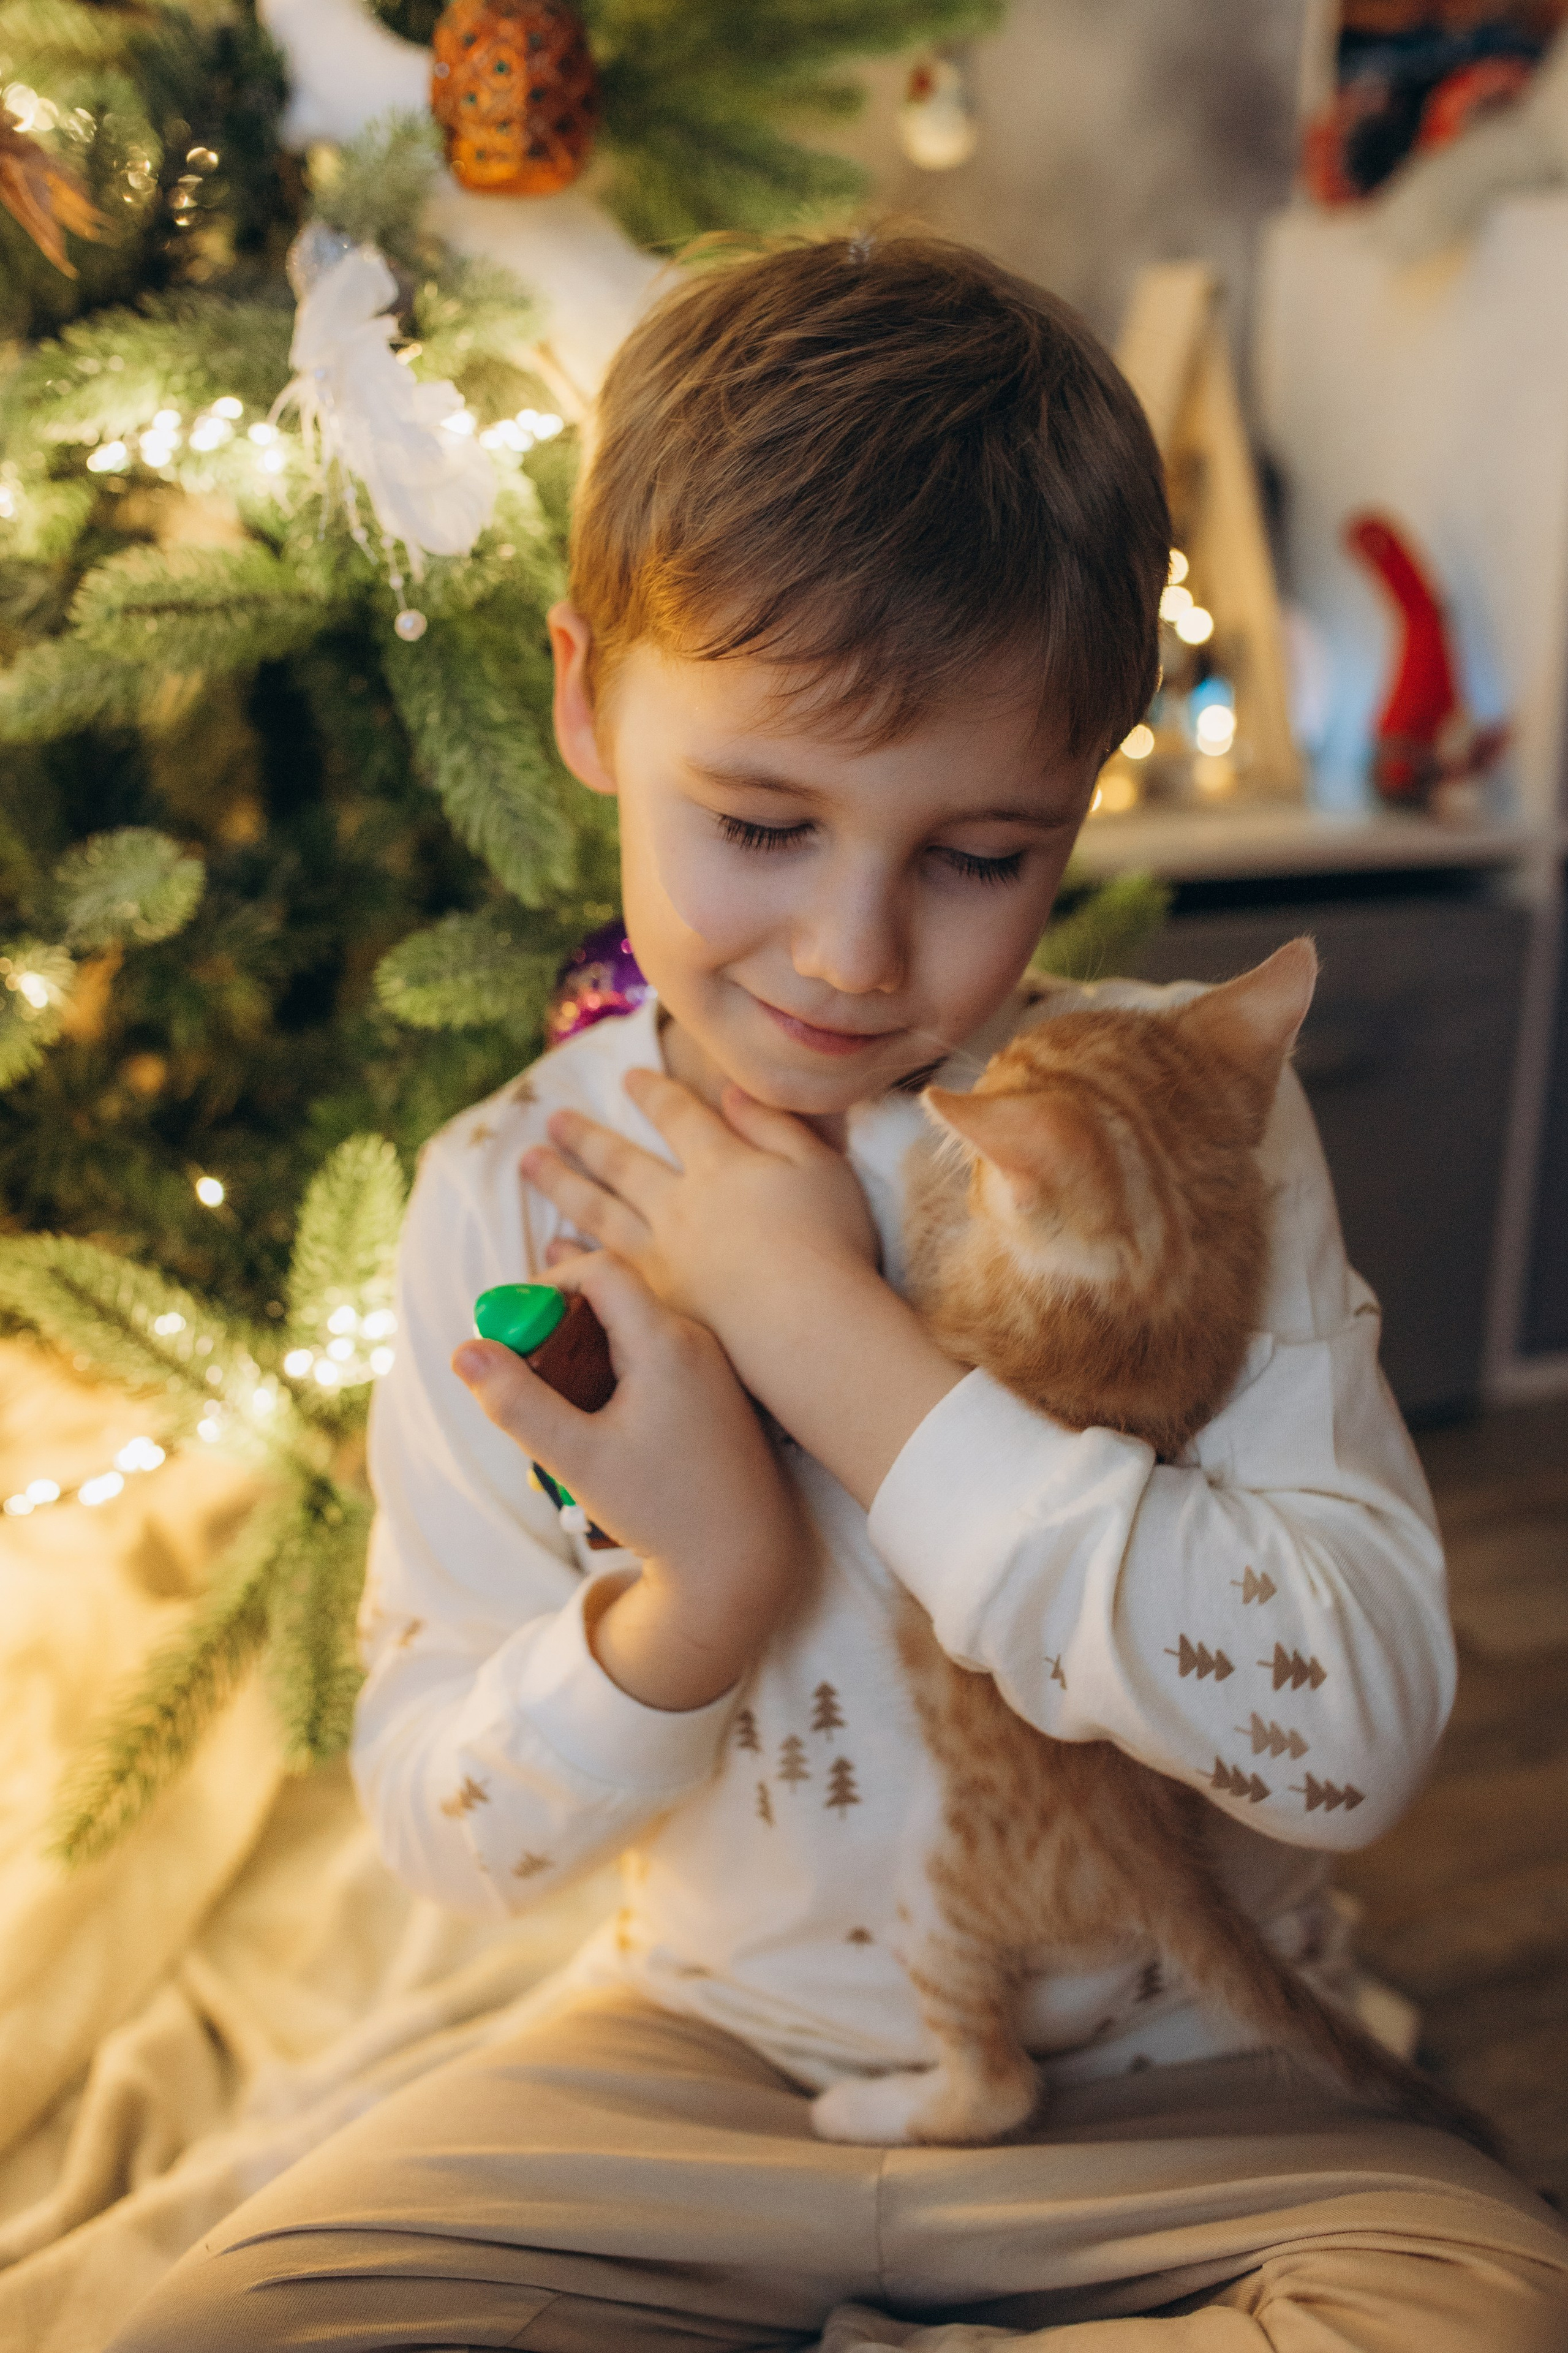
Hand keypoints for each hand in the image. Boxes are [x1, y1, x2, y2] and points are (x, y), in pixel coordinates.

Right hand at [452, 1251, 803, 1710]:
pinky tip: (602, 1426)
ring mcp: (712, 1365)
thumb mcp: (578, 1459)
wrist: (744, 1560)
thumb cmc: (664, 1511)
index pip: (601, 1270)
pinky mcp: (716, 1391)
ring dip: (586, 1356)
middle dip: (559, 1327)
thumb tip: (465, 1352)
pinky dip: (617, 1375)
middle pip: (615, 1299)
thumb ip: (517, 1403)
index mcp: (667, 1342)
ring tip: (563, 1412)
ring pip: (633, 1331)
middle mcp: (697, 1340)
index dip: (548, 1286)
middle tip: (528, 1376)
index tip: (514, 1331)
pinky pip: (656, 1359)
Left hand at [521, 1068, 878, 1346]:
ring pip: (597, 1211)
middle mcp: (679, 1205)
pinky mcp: (654, 1304)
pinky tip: (552, 1248)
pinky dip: (571, 1257)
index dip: (653, 1094)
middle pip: (620, 1163)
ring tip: (531, 1165)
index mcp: (721, 1165)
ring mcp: (660, 1256)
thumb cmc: (828, 1244)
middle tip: (551, 1121)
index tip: (629, 1078)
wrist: (808, 1325)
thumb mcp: (818, 1166)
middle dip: (585, 1138)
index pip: (678, 1117)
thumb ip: (772, 1125)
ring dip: (562, 1184)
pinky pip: (599, 1270)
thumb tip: (731, 1093)